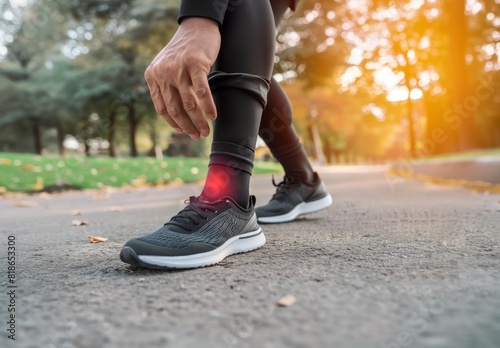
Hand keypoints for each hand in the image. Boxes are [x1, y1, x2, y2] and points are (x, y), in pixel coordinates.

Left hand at [145, 18, 220, 139]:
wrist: (196, 27)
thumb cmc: (184, 51)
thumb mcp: (167, 67)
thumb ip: (166, 86)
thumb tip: (176, 115)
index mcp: (153, 76)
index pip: (161, 108)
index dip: (173, 123)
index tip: (183, 131)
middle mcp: (162, 73)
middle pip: (175, 109)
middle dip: (187, 126)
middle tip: (197, 136)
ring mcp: (178, 69)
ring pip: (189, 104)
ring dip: (199, 121)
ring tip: (206, 131)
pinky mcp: (195, 65)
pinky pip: (202, 92)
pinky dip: (208, 106)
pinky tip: (213, 116)